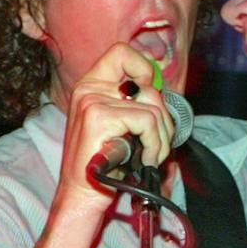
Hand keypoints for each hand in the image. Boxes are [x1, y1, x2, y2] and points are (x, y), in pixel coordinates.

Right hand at [55, 43, 177, 209]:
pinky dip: (154, 144)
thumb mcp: (119, 127)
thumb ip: (133, 104)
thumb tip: (160, 90)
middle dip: (164, 118)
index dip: (144, 68)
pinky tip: (145, 160)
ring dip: (161, 137)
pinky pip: (146, 122)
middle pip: (148, 86)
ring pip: (152, 107)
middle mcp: (89, 89)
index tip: (151, 97)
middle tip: (157, 143)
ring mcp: (92, 101)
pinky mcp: (99, 118)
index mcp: (91, 86)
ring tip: (150, 156)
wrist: (82, 194)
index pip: (122, 53)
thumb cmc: (103, 164)